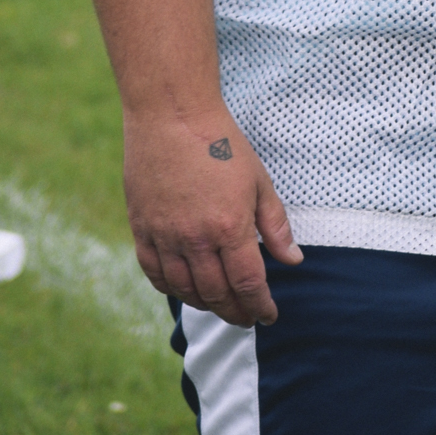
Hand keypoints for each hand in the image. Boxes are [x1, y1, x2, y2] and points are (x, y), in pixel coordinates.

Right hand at [123, 109, 302, 325]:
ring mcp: (165, 236)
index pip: (248, 284)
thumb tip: (294, 260)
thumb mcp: (259, 181)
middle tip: (246, 318)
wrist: (172, 116)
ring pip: (185, 289)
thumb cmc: (222, 144)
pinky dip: (171, 288)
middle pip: (217, 293)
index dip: (260, 306)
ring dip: (206, 304)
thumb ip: (276, 226)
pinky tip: (185, 289)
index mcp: (230, 227)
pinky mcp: (141, 229)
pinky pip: (154, 273)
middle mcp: (195, 239)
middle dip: (235, 312)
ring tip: (221, 306)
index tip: (268, 315)